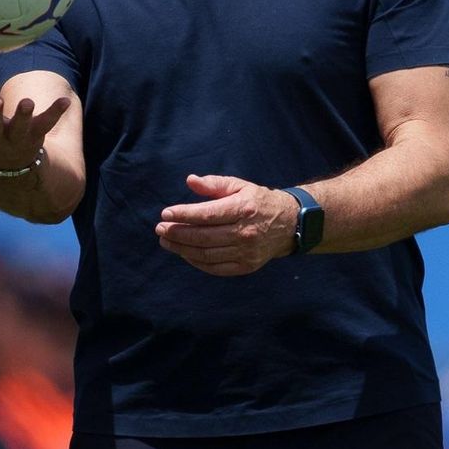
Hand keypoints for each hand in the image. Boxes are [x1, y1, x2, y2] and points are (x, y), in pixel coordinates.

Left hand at [156, 174, 299, 276]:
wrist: (289, 224)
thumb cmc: (258, 201)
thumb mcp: (239, 185)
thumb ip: (214, 184)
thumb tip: (190, 180)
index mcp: (244, 209)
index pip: (207, 215)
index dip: (184, 215)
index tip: (165, 213)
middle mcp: (246, 233)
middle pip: (204, 237)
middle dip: (177, 233)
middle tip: (160, 228)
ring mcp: (247, 252)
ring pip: (207, 254)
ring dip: (182, 249)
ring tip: (166, 241)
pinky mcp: (247, 266)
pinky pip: (215, 268)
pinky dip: (196, 262)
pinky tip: (184, 252)